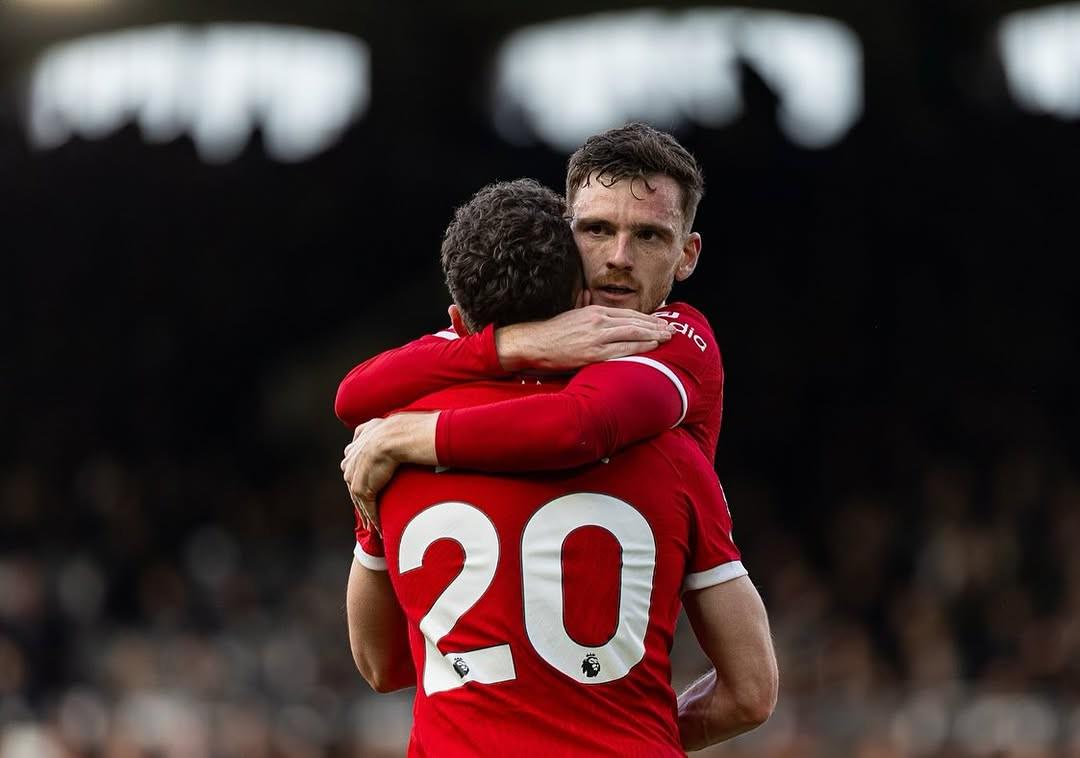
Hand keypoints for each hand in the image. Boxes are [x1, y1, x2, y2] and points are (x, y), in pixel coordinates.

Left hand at [340, 413, 439, 529]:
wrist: (401, 436)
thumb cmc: (405, 428)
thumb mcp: (390, 424)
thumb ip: (384, 429)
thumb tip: (397, 426)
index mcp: (359, 439)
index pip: (356, 460)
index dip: (363, 474)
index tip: (370, 484)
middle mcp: (352, 456)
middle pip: (354, 479)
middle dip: (361, 495)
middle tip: (368, 510)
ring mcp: (355, 473)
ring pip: (359, 496)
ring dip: (366, 512)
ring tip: (374, 525)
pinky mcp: (362, 487)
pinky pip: (367, 506)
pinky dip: (373, 518)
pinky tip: (379, 527)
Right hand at [494, 305, 673, 371]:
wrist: (534, 343)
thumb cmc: (552, 332)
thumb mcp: (573, 313)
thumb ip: (585, 307)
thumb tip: (588, 295)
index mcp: (595, 311)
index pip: (628, 314)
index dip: (647, 318)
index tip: (660, 322)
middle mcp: (598, 320)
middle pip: (635, 322)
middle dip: (656, 326)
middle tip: (672, 329)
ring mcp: (596, 336)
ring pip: (633, 333)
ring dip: (653, 335)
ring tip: (667, 337)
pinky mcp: (593, 352)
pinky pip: (622, 349)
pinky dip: (640, 346)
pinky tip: (651, 346)